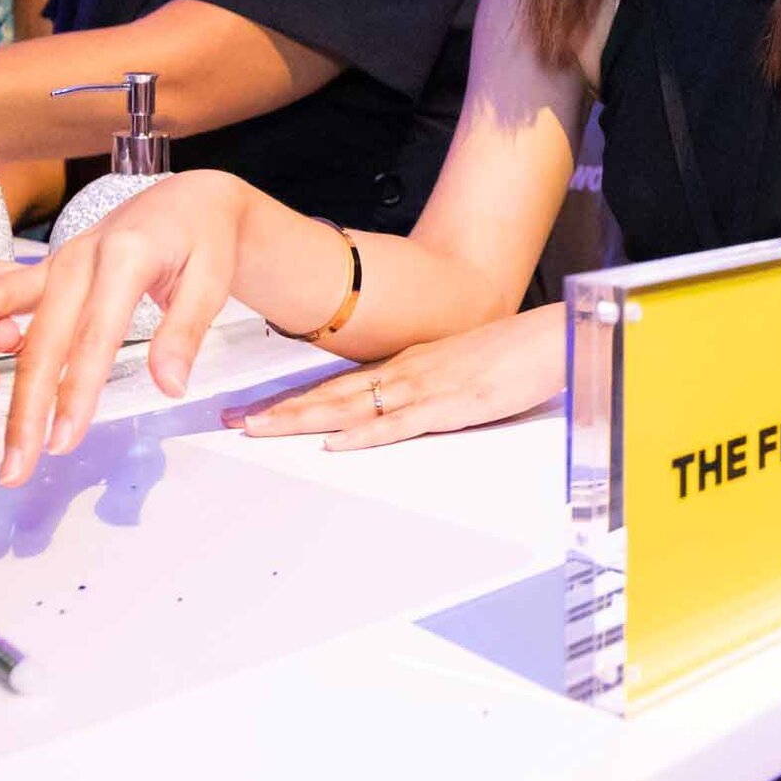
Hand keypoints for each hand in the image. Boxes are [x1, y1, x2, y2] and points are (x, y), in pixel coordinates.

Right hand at [0, 171, 258, 485]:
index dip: (76, 392)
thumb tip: (170, 385)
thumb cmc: (205, 237)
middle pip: (44, 339)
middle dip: (26, 407)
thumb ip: (185, 330)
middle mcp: (80, 256)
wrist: (191, 198)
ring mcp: (57, 261)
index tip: (63, 442)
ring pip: (5, 315)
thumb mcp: (213, 278)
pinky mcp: (46, 269)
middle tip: (15, 466)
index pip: (96, 336)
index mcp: (125, 255)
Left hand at [222, 301, 565, 449]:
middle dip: (278, 411)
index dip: (290, 401)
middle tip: (232, 423)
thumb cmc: (510, 354)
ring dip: (303, 419)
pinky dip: (365, 435)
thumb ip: (422, 387)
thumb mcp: (456, 369)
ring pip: (352, 407)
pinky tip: (335, 442)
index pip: (335, 387)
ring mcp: (425, 389)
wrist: (549, 337)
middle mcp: (404, 375)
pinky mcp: (452, 406)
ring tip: (260, 429)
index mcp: (404, 368)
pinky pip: (401, 424)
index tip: (251, 412)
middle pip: (330, 395)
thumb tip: (393, 406)